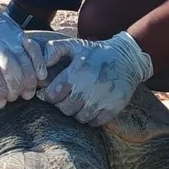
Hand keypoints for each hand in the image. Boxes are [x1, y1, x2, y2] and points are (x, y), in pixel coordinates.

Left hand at [0, 0, 46, 108]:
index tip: (0, 103)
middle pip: (9, 65)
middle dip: (14, 86)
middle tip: (14, 100)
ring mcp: (8, 34)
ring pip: (23, 58)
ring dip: (28, 78)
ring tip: (27, 94)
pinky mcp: (18, 32)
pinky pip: (32, 47)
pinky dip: (39, 62)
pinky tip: (41, 77)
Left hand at [38, 31, 152, 125]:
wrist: (127, 58)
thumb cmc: (96, 53)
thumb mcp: (74, 45)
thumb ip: (53, 50)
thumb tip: (41, 67)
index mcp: (75, 73)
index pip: (52, 96)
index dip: (51, 96)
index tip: (56, 93)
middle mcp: (87, 88)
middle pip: (65, 109)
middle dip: (64, 105)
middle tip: (69, 98)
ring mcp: (101, 100)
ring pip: (79, 118)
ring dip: (78, 112)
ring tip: (81, 102)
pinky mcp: (113, 108)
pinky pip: (95, 123)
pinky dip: (92, 118)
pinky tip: (93, 107)